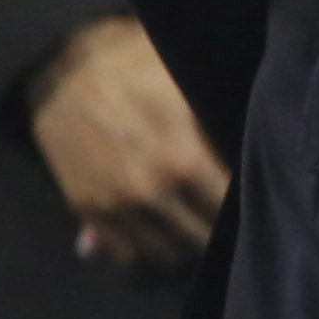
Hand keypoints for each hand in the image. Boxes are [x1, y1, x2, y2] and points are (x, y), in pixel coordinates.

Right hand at [27, 15, 229, 271]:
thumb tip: (258, 156)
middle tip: (218, 210)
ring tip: (186, 219)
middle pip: (202, 240)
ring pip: (164, 253)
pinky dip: (140, 245)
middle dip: (215, 228)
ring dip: (179, 241)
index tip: (248, 197)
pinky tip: (150, 223)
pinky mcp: (84, 206)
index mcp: (185, 162)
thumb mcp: (189, 83)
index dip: (246, 205)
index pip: (232, 211)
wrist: (59, 65)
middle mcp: (150, 194)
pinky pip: (122, 251)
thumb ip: (223, 126)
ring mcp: (113, 204)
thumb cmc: (135, 64)